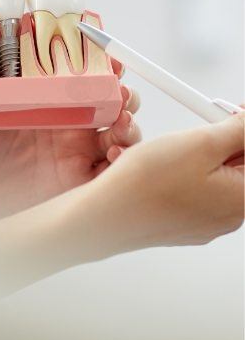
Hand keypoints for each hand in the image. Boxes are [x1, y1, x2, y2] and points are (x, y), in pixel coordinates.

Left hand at [0, 60, 140, 230]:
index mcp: (36, 101)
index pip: (67, 70)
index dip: (85, 53)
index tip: (94, 40)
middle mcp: (62, 121)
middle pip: (102, 92)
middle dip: (116, 81)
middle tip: (116, 76)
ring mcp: (76, 149)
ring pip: (118, 123)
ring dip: (127, 114)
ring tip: (120, 115)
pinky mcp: (84, 180)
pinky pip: (116, 165)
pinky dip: (126, 154)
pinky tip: (114, 152)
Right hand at [78, 111, 244, 255]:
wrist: (108, 214)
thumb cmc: (148, 185)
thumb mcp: (200, 143)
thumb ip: (237, 130)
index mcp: (243, 198)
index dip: (242, 130)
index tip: (232, 114)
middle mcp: (229, 217)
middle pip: (238, 168)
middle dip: (221, 145)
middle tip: (200, 129)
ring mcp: (205, 224)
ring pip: (213, 179)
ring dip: (200, 158)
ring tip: (173, 149)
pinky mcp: (182, 225)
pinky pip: (193, 192)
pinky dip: (182, 175)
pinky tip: (161, 169)